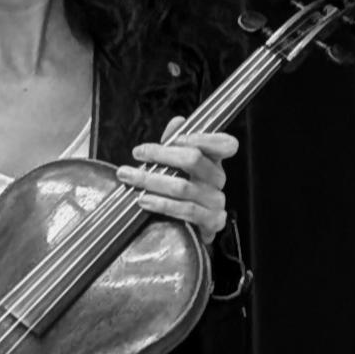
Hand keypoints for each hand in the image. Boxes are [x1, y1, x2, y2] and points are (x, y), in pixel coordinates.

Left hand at [118, 120, 236, 241]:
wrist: (188, 232)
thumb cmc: (181, 196)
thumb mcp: (177, 168)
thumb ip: (176, 144)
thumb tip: (178, 121)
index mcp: (214, 162)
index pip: (224, 144)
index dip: (203, 138)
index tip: (176, 138)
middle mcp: (218, 179)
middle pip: (194, 160)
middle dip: (161, 154)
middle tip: (138, 153)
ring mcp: (217, 201)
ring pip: (183, 186)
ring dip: (151, 180)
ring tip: (129, 177)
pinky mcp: (212, 222)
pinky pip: (186, 210)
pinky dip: (161, 204)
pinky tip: (144, 200)